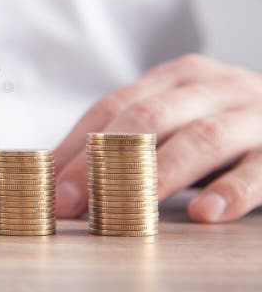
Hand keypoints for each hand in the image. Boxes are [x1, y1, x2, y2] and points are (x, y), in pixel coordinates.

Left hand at [54, 54, 261, 221]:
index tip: (50, 185)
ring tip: (128, 206)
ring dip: (159, 173)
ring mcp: (253, 116)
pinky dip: (231, 191)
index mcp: (176, 78)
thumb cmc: (225, 124)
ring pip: (202, 138)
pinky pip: (260, 171)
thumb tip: (56, 173)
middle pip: (150, 117)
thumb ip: (127, 139)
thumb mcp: (177, 119)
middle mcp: (213, 89)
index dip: (78, 145)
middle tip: (74, 201)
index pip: (115, 106)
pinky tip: (204, 213)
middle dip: (104, 161)